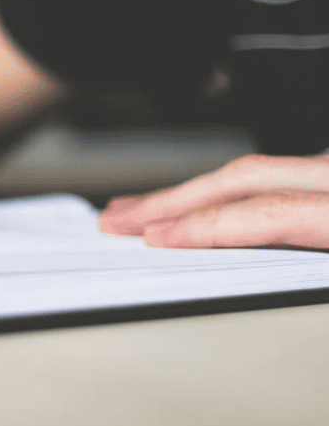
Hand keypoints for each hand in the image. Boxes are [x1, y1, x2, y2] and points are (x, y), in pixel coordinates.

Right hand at [98, 153, 328, 249]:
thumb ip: (305, 255)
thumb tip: (243, 256)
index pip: (270, 210)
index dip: (205, 225)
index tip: (156, 239)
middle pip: (246, 177)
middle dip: (173, 199)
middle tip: (119, 218)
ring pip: (255, 169)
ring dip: (190, 191)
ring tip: (140, 209)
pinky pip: (273, 175)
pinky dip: (226, 190)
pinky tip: (200, 201)